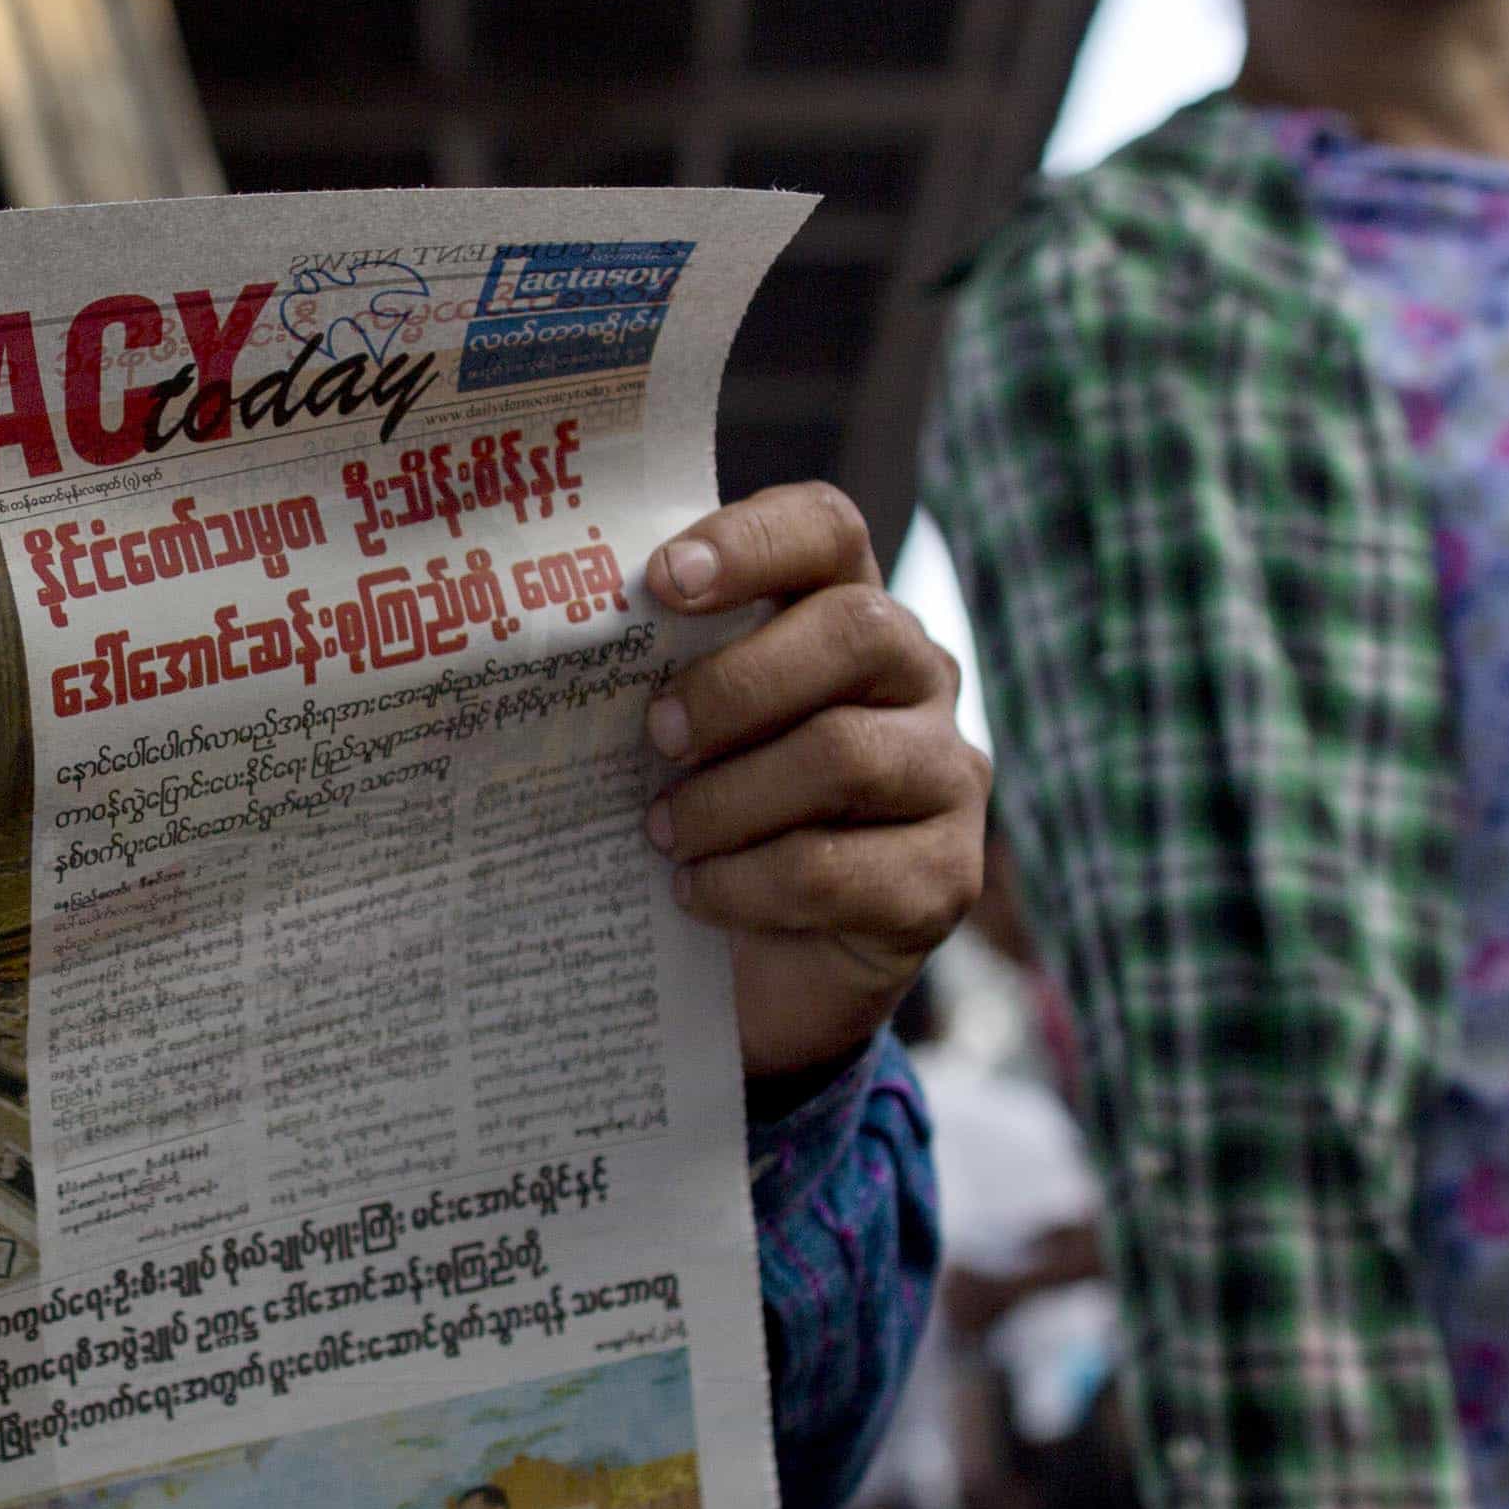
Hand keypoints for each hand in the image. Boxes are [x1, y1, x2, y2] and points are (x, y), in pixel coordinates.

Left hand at [641, 486, 989, 1076]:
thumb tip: (561, 632)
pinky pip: (834, 866)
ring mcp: (947, 776)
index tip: (663, 579)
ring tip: (662, 833)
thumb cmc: (718, 823)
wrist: (766, 978)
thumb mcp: (691, 738)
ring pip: (843, 753)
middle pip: (854, 630)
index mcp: (851, 615)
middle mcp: (921, 679)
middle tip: (656, 733)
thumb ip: (666, 675)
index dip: (752, 540)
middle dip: (735, 684)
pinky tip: (698, 894)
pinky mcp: (943, 878)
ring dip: (727, 799)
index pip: (828, 531)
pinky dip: (744, 883)